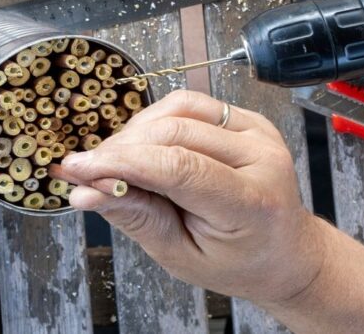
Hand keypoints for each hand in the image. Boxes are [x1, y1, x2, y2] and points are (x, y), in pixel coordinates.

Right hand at [51, 89, 324, 308]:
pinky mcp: (246, 118)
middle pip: (174, 133)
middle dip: (120, 149)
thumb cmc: (238, 261)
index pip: (178, 168)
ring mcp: (257, 132)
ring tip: (116, 161)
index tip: (77, 169)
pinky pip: (191, 104)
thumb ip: (136, 218)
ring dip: (135, 131)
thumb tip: (84, 193)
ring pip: (178, 109)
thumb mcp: (182, 256)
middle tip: (86, 171)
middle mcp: (261, 157)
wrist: (286, 251)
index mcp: (252, 202)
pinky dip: (156, 120)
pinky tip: (142, 146)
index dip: (121, 164)